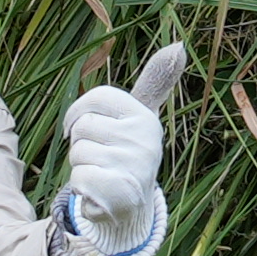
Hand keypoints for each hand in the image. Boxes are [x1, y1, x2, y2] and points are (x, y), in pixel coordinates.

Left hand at [58, 78, 168, 255]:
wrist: (131, 209)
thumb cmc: (127, 154)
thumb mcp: (137, 118)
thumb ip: (154, 83)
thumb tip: (179, 46)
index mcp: (145, 117)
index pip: (97, 97)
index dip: (78, 113)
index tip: (81, 127)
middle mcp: (144, 138)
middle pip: (82, 126)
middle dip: (81, 144)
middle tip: (102, 157)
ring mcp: (133, 165)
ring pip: (78, 152)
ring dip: (81, 167)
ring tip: (102, 174)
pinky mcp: (119, 191)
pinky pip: (79, 177)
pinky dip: (82, 187)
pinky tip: (99, 192)